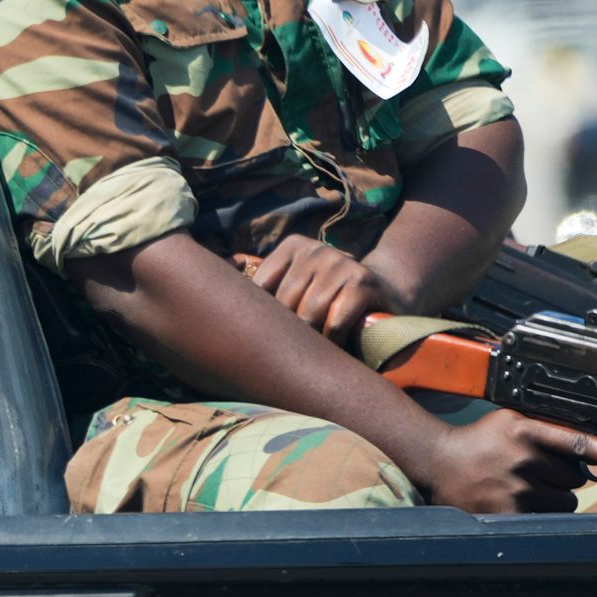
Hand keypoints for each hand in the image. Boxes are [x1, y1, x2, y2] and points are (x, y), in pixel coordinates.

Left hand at [236, 237, 380, 343]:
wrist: (387, 295)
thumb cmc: (330, 301)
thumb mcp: (299, 288)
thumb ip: (264, 292)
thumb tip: (210, 304)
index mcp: (293, 247)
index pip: (259, 289)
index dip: (264, 319)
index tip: (269, 336)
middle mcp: (315, 249)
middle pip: (284, 306)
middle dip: (291, 333)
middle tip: (298, 349)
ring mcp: (339, 262)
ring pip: (308, 315)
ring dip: (314, 340)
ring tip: (318, 349)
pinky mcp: (363, 282)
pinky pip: (334, 322)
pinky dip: (333, 342)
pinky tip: (337, 347)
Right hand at [417, 409, 596, 514]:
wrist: (438, 462)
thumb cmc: (480, 441)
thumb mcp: (513, 421)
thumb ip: (550, 430)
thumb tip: (593, 453)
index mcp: (526, 430)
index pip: (581, 443)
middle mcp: (523, 458)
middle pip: (575, 478)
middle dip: (563, 478)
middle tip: (533, 471)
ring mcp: (516, 488)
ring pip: (564, 502)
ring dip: (552, 497)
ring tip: (521, 486)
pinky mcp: (510, 513)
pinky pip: (547, 519)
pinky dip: (539, 513)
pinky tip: (516, 501)